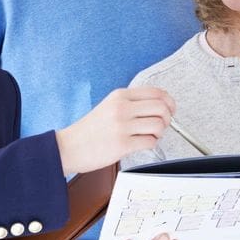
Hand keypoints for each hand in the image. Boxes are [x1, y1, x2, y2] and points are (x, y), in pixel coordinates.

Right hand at [56, 87, 174, 174]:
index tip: (170, 110)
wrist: (69, 147)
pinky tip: (141, 144)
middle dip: (167, 119)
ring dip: (159, 133)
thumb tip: (160, 106)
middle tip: (160, 126)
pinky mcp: (122, 144)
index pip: (156, 92)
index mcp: (120, 96)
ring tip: (148, 136)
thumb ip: (131, 103)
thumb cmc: (90, 130)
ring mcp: (122, 126)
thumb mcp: (109, 106)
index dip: (169, 102)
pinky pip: (150, 142)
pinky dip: (151, 144)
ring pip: (159, 125)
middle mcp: (122, 108)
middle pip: (162, 107)